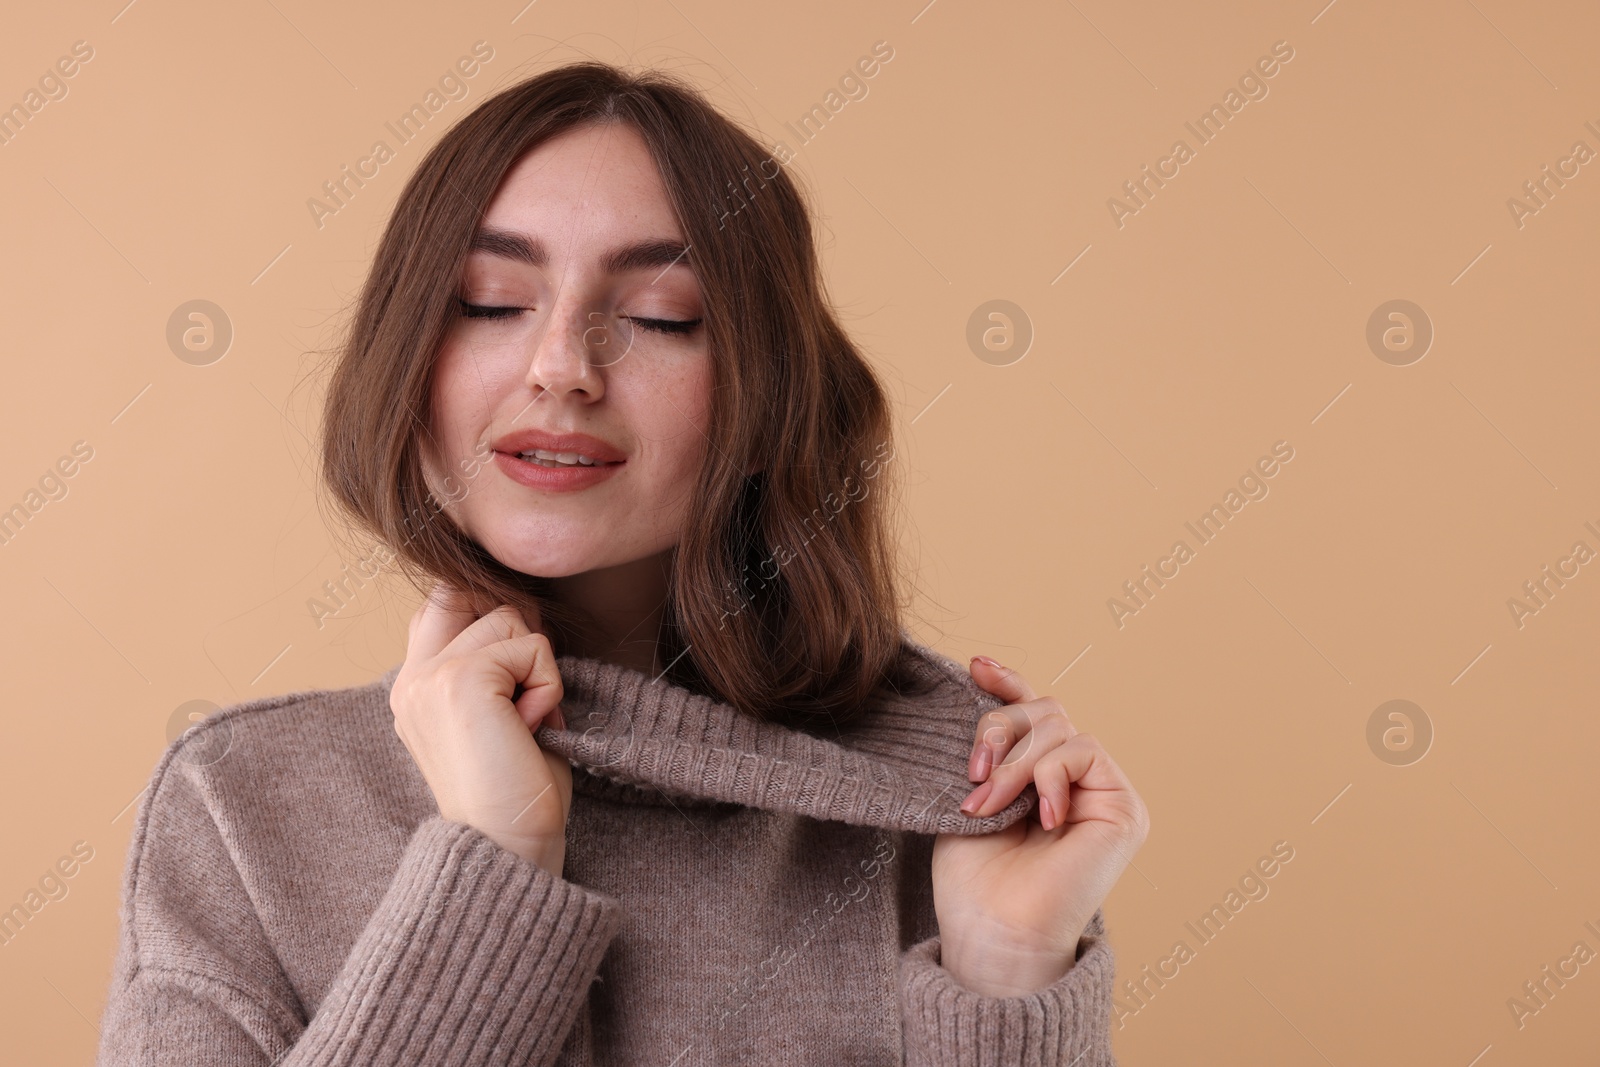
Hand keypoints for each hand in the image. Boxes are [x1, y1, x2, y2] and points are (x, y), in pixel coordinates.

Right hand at [390, 582, 572, 875]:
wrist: (509, 847)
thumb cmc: (516, 791)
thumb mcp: (497, 714)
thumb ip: (494, 663)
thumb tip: (523, 612)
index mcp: (414, 687)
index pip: (443, 603)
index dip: (490, 617)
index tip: (517, 673)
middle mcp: (412, 678)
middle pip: (468, 593)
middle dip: (514, 631)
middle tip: (525, 693)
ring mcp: (429, 676)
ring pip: (508, 617)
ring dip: (537, 668)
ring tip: (525, 722)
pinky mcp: (460, 679)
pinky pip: (532, 647)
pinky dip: (548, 686)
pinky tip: (532, 728)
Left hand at [931, 655, 1148, 996]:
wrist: (992, 928)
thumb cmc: (973, 874)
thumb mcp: (970, 789)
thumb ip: (990, 742)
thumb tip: (982, 672)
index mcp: (1038, 774)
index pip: (1032, 710)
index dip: (1007, 683)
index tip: (976, 666)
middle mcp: (1076, 778)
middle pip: (1045, 709)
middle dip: (999, 730)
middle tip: (972, 775)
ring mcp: (1102, 792)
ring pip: (1060, 726)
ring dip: (1014, 762)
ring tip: (987, 805)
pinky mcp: (1125, 807)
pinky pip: (1083, 751)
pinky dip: (1050, 775)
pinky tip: (1041, 817)